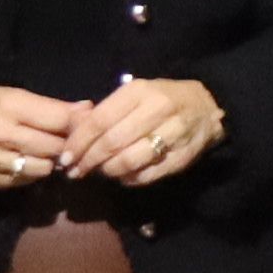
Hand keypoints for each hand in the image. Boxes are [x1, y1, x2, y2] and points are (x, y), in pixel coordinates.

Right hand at [0, 84, 83, 190]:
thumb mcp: (10, 93)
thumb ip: (48, 106)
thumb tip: (87, 110)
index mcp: (10, 106)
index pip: (59, 120)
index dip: (78, 124)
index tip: (86, 125)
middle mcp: (3, 135)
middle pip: (54, 147)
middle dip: (66, 145)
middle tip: (67, 140)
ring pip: (43, 169)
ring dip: (50, 162)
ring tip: (45, 153)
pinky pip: (24, 181)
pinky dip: (31, 173)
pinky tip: (26, 162)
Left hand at [65, 77, 224, 185]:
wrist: (206, 107)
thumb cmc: (160, 99)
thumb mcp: (133, 95)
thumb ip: (104, 112)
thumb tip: (71, 135)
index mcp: (139, 92)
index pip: (100, 120)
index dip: (79, 142)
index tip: (65, 157)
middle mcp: (156, 111)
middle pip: (112, 143)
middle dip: (89, 161)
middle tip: (76, 171)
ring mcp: (172, 135)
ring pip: (129, 162)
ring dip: (108, 171)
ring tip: (99, 172)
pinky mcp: (182, 157)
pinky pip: (147, 175)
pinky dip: (129, 180)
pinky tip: (122, 176)